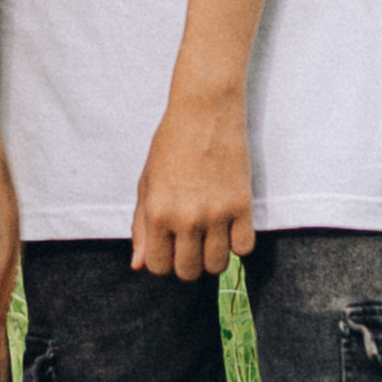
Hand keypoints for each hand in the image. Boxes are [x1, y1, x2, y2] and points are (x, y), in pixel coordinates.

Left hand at [130, 85, 256, 279]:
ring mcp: (216, 213)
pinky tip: (230, 227)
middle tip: (191, 242)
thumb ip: (141, 226)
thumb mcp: (147, 183)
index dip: (163, 261)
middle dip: (188, 263)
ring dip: (213, 256)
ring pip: (217, 266)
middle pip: (188, 272)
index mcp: (157, 213)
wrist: (205, 109)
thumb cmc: (170, 143)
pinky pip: (244, 248)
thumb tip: (138, 266)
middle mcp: (186, 218)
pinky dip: (237, 243)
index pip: (157, 267)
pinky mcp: (243, 205)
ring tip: (211, 235)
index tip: (169, 246)